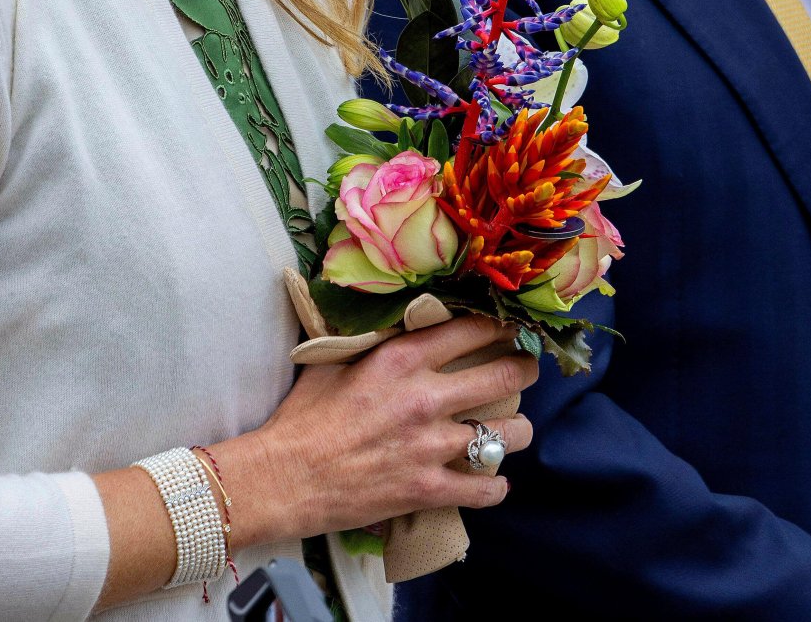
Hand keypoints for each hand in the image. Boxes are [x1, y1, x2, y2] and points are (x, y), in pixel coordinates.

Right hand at [212, 316, 537, 550]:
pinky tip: (493, 482)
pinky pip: (484, 489)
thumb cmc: (304, 416)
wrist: (284, 477)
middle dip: (523, 370)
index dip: (498, 326)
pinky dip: (494, 487)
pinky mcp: (428, 490)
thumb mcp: (336, 361)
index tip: (509, 326)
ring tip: (517, 429)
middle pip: (502, 377)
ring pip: (506, 435)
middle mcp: (424, 398)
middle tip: (526, 369)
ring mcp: (431, 447)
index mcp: (401, 360)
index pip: (468, 330)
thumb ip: (372, 341)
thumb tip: (390, 320)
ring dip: (517, 431)